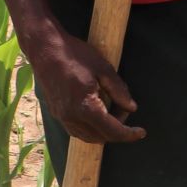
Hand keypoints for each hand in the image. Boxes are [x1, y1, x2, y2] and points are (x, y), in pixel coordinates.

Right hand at [26, 23, 142, 143]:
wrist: (45, 49)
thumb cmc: (76, 55)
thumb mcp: (104, 69)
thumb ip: (119, 91)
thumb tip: (132, 108)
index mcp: (86, 107)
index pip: (112, 131)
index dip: (129, 135)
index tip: (142, 133)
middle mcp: (71, 117)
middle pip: (100, 137)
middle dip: (117, 130)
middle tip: (125, 110)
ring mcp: (61, 117)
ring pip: (87, 136)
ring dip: (103, 131)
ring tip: (113, 112)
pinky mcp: (56, 113)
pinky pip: (76, 130)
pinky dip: (90, 129)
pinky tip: (98, 115)